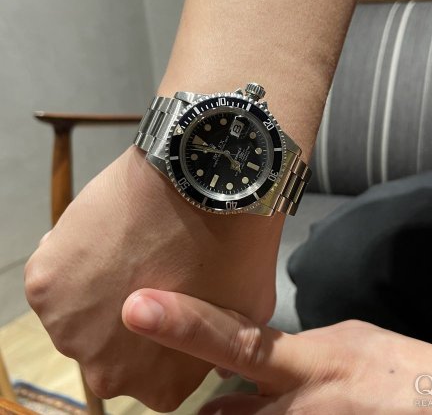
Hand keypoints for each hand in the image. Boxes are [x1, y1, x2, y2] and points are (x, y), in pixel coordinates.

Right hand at [24, 146, 282, 410]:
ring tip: (128, 245)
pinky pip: (56, 273)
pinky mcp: (44, 282)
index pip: (154, 369)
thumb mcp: (248, 312)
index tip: (172, 295)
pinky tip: (107, 231)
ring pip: (79, 308)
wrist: (204, 184)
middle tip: (148, 268)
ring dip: (96, 284)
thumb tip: (211, 357)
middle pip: (112, 344)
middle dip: (127, 312)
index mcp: (160, 387)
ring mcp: (69, 328)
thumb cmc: (236, 248)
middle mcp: (106, 374)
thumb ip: (222, 345)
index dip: (164, 329)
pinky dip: (75, 253)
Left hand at [122, 289, 431, 414]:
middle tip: (193, 395)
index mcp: (304, 366)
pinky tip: (282, 408)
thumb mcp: (345, 342)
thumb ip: (292, 352)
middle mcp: (295, 410)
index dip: (183, 322)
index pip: (231, 342)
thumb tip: (254, 364)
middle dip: (201, 408)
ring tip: (251, 399)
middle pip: (219, 412)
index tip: (138, 307)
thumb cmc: (402, 371)